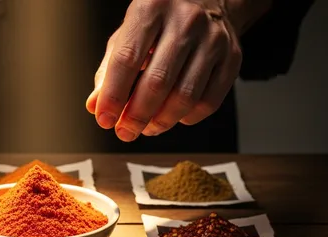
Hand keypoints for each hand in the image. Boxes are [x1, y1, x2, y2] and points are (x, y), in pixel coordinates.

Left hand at [86, 0, 268, 140]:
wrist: (209, 1)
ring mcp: (213, 39)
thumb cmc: (159, 23)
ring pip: (185, 96)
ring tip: (147, 128)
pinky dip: (187, 118)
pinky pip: (209, 101)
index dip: (113, 96)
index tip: (105, 120)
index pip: (127, 59)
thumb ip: (109, 70)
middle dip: (137, 116)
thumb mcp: (128, 35)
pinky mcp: (232, 57)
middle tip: (125, 132)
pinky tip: (174, 117)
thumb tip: (95, 106)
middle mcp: (185, 20)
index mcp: (151, 7)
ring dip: (162, 122)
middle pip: (158, 82)